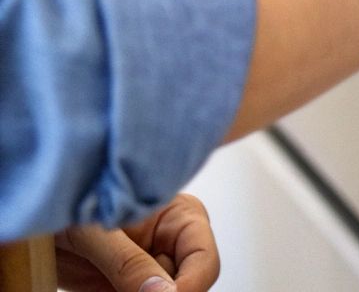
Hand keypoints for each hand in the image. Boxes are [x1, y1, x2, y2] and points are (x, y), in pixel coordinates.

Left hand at [54, 194, 218, 291]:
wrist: (28, 218)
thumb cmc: (65, 201)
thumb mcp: (95, 231)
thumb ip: (129, 261)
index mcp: (180, 218)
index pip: (204, 259)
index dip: (190, 285)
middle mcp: (170, 245)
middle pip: (186, 284)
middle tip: (124, 289)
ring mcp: (147, 270)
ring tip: (106, 283)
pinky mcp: (121, 288)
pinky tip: (100, 289)